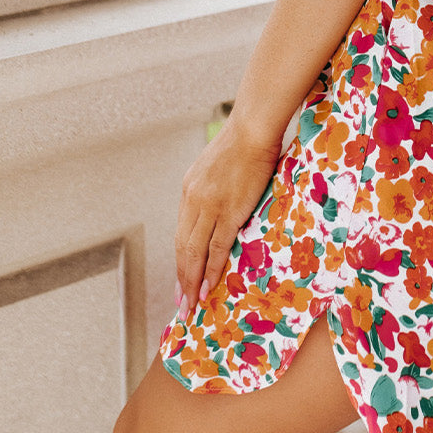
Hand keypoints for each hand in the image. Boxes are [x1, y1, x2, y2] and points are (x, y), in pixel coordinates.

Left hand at [175, 117, 282, 317]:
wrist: (252, 129)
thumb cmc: (243, 141)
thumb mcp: (218, 165)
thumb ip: (214, 186)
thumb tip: (222, 201)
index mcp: (189, 189)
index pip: (181, 232)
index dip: (180, 259)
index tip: (180, 279)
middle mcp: (192, 200)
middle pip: (182, 247)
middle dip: (181, 277)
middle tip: (182, 303)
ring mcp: (209, 207)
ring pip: (194, 253)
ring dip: (191, 281)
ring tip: (191, 304)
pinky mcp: (229, 211)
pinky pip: (216, 248)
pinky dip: (210, 271)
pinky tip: (207, 288)